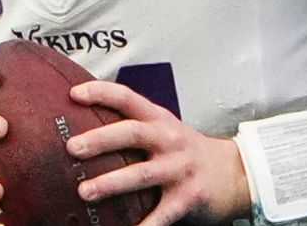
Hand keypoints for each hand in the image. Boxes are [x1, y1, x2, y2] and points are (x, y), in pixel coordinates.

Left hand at [66, 80, 250, 225]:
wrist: (233, 172)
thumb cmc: (187, 151)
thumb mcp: (164, 129)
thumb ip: (133, 126)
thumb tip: (84, 130)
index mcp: (159, 120)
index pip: (128, 98)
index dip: (101, 92)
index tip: (75, 94)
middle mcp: (169, 140)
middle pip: (132, 134)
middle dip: (101, 140)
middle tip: (73, 148)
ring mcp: (179, 169)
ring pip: (141, 174)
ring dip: (111, 183)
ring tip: (85, 192)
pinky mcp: (187, 198)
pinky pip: (161, 214)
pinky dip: (143, 225)